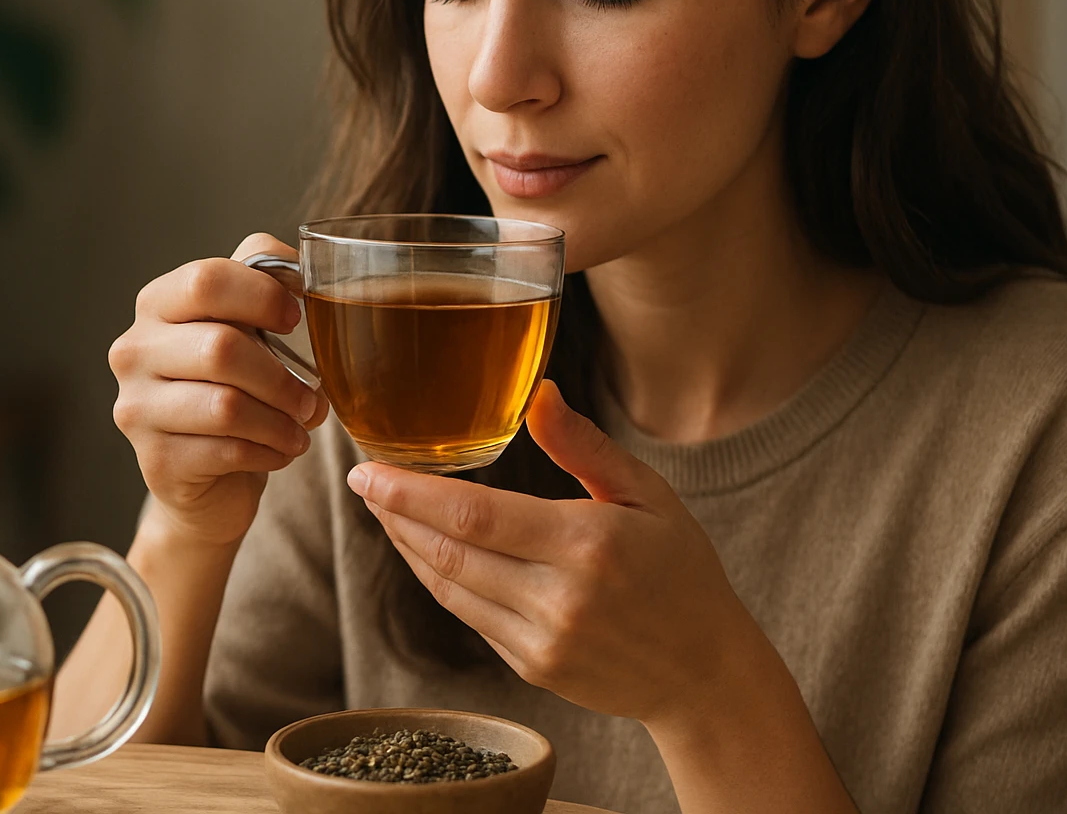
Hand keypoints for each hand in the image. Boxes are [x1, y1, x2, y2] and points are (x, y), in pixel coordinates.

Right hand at [111, 233, 328, 546]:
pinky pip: (228, 450)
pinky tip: (279, 450)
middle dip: (282, 376)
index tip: (295, 319)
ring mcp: (137, 408)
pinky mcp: (157, 460)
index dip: (262, 295)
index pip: (207, 280)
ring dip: (281, 420)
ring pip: (226, 406)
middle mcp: (135, 351)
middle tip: (312, 397)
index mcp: (158, 304)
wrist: (210, 474)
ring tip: (301, 426)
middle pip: (221, 348)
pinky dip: (269, 451)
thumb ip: (269, 282)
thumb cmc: (236, 385)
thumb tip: (305, 272)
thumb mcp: (249, 325)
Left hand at [347, 381, 761, 727]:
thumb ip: (585, 446)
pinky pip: (468, 616)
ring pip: (449, 587)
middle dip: (395, 515)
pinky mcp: (532, 668)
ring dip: (409, 547)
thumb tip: (537, 394)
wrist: (703, 673)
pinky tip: (427, 550)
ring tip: (384, 511)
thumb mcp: (648, 495)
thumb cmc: (681, 570)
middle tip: (362, 482)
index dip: (410, 494)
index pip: (474, 514)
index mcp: (587, 543)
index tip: (368, 471)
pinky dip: (440, 579)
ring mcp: (541, 640)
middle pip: (449, 551)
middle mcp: (558, 597)